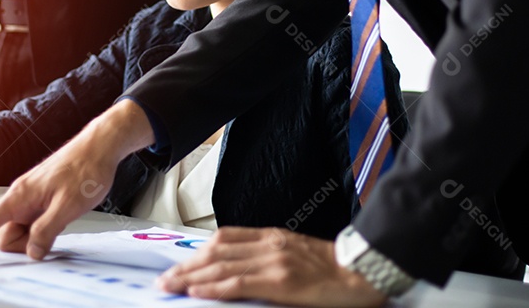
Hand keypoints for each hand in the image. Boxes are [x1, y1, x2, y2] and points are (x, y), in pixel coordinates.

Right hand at [0, 100, 154, 258]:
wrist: (100, 145)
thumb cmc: (86, 169)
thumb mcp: (68, 206)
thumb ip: (46, 231)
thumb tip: (30, 253)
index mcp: (19, 197)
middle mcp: (20, 196)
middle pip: (6, 235)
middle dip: (25, 244)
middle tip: (55, 228)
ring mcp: (31, 196)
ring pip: (23, 230)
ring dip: (38, 234)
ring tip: (64, 215)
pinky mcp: (42, 196)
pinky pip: (34, 221)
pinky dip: (44, 227)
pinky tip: (63, 214)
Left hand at [157, 227, 386, 306]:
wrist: (363, 273)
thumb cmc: (333, 269)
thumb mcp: (296, 255)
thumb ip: (268, 257)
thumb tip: (236, 272)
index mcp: (273, 236)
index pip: (224, 239)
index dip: (198, 253)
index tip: (179, 266)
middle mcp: (270, 244)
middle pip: (216, 252)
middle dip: (187, 267)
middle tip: (164, 281)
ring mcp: (275, 261)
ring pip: (222, 267)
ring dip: (192, 278)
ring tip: (171, 288)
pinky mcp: (282, 281)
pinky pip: (240, 283)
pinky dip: (215, 287)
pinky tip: (197, 292)